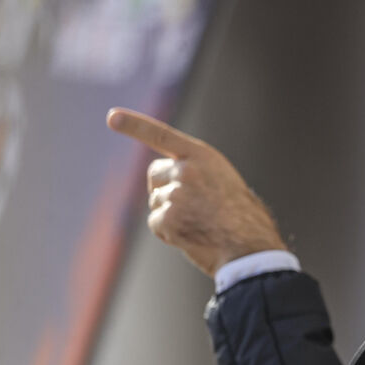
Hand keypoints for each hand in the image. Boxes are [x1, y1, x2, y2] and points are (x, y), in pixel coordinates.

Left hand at [106, 108, 286, 275]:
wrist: (251, 246)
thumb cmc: (244, 217)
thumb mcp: (224, 180)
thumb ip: (198, 173)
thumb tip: (170, 185)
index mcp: (203, 156)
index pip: (163, 135)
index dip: (135, 125)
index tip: (113, 117)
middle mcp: (187, 170)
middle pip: (155, 175)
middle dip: (164, 188)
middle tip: (192, 207)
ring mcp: (176, 194)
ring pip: (156, 201)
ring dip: (170, 214)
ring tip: (201, 224)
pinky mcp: (169, 219)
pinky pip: (156, 223)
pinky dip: (169, 232)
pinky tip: (192, 236)